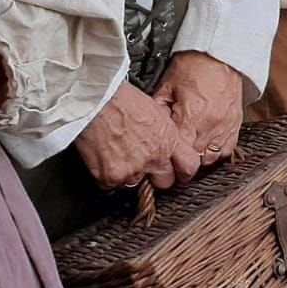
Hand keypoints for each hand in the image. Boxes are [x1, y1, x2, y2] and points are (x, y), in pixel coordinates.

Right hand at [75, 83, 198, 191]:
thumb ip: (165, 134)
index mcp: (168, 140)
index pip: (189, 167)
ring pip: (136, 184)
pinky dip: (108, 176)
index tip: (178, 172)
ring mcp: (133, 170)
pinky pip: (112, 185)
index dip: (183, 171)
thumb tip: (167, 145)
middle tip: (145, 165)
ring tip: (120, 154)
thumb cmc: (123, 101)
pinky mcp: (111, 178)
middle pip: (165, 183)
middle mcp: (154, 158)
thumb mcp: (158, 113)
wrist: (97, 103)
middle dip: (157, 177)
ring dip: (129, 174)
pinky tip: (106, 157)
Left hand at [153, 52, 243, 176]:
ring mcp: (226, 125)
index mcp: (191, 115)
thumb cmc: (193, 67)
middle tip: (174, 157)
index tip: (164, 159)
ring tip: (190, 152)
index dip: (170, 159)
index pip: (180, 152)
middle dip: (183, 161)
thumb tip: (151, 131)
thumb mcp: (167, 86)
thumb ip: (158, 111)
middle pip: (195, 159)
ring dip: (200, 158)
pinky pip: (227, 150)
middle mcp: (211, 124)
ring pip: (212, 159)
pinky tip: (207, 147)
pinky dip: (217, 153)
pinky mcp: (236, 123)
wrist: (220, 54)